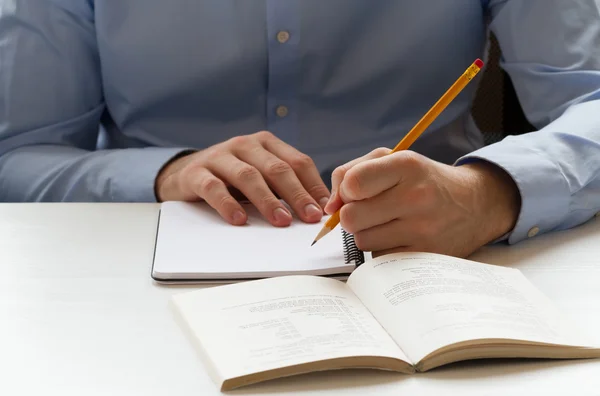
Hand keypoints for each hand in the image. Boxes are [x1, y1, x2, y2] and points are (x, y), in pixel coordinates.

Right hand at [155, 131, 329, 226]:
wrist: (184, 174)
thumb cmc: (231, 179)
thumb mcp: (261, 176)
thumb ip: (285, 187)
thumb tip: (317, 210)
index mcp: (266, 143)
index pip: (298, 162)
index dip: (314, 186)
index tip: (325, 209)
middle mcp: (245, 145)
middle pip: (277, 169)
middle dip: (297, 194)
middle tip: (309, 217)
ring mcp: (219, 156)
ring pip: (248, 176)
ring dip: (268, 200)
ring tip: (281, 221)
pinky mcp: (195, 173)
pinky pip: (214, 188)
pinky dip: (228, 204)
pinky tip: (239, 220)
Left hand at [324, 149, 520, 257]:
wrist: (475, 204)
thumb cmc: (422, 179)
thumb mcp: (392, 160)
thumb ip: (351, 172)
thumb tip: (330, 208)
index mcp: (407, 166)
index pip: (353, 183)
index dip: (346, 191)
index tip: (356, 192)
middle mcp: (416, 197)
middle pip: (351, 218)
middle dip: (353, 215)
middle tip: (371, 210)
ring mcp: (423, 230)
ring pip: (362, 241)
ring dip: (367, 234)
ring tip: (388, 222)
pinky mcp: (425, 255)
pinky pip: (380, 258)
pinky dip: (383, 249)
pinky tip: (400, 237)